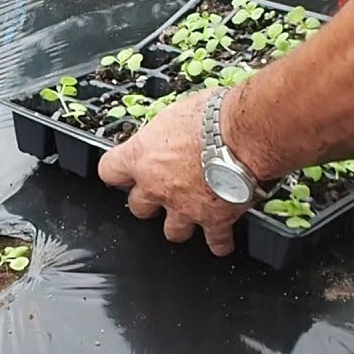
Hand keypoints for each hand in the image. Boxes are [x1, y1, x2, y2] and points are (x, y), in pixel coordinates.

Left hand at [98, 88, 247, 255]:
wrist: (244, 136)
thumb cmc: (212, 116)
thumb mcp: (177, 113)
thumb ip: (167, 132)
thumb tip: (173, 130)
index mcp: (142, 156)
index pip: (110, 170)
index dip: (118, 173)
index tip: (124, 172)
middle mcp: (157, 187)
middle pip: (138, 207)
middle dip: (149, 202)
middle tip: (162, 193)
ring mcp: (184, 207)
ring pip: (172, 231)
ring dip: (180, 224)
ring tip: (190, 214)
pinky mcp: (214, 220)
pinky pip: (215, 241)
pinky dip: (219, 241)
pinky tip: (222, 239)